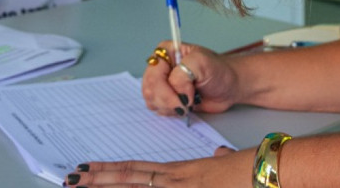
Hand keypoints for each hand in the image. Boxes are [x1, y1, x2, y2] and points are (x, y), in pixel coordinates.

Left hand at [64, 148, 249, 186]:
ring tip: (79, 185)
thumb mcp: (228, 163)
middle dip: (97, 180)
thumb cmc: (253, 169)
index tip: (88, 169)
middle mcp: (177, 181)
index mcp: (183, 172)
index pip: (138, 169)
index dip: (111, 170)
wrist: (269, 170)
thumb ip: (218, 160)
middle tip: (70, 178)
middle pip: (129, 179)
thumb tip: (218, 155)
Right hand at [142, 40, 239, 116]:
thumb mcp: (202, 63)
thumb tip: (176, 93)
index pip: (153, 74)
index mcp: (166, 52)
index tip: (186, 98)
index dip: (166, 90)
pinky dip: (170, 112)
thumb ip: (182, 75)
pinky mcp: (167, 98)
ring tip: (187, 103)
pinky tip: (184, 106)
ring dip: (169, 107)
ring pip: (151, 100)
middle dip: (167, 101)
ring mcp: (162, 83)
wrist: (230, 86)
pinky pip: (157, 108)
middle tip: (186, 104)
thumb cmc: (219, 71)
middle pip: (149, 89)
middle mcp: (161, 67)